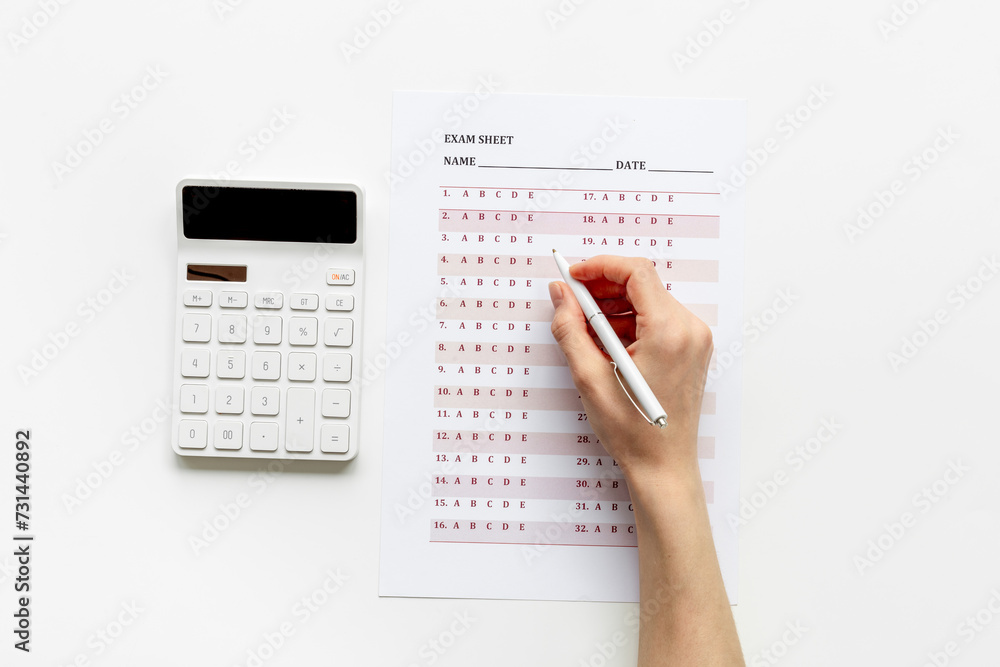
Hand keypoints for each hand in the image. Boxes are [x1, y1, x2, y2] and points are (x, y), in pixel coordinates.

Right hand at [549, 255, 712, 484]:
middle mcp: (689, 330)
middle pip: (643, 285)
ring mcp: (694, 340)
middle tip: (572, 300)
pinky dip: (630, 322)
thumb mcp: (589, 377)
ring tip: (585, 328)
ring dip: (614, 306)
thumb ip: (570, 328)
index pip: (636, 273)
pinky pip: (657, 320)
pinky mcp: (691, 350)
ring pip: (649, 301)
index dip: (600, 267)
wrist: (663, 466)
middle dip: (604, 287)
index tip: (574, 276)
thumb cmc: (632, 431)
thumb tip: (561, 294)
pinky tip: (606, 342)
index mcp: (669, 332)